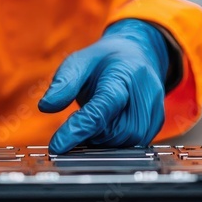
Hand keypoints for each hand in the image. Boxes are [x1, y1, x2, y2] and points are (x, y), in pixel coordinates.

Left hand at [39, 19, 169, 154]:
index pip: (101, 108)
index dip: (78, 129)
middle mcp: (145, 94)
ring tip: (93, 120)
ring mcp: (154, 111)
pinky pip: (132, 146)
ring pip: (123, 143)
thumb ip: (63, 83)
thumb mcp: (79, 62)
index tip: (57, 146)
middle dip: (90, 133)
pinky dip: (113, 142)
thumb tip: (46, 106)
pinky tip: (105, 127)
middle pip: (113, 132)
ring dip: (101, 139)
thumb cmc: (105, 61)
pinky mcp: (156, 125)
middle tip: (78, 121)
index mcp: (124, 75)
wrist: (137, 56)